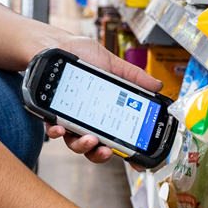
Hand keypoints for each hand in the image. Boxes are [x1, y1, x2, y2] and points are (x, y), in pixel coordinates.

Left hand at [43, 37, 164, 165]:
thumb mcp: (112, 64)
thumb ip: (133, 76)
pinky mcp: (51, 115)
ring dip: (82, 146)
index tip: (137, 162)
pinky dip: (57, 132)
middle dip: (101, 154)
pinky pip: (54, 130)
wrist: (55, 44)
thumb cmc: (81, 54)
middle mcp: (86, 120)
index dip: (126, 151)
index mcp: (104, 112)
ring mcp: (69, 120)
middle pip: (95, 147)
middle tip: (107, 150)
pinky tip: (60, 128)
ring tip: (89, 139)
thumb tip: (157, 85)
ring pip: (75, 143)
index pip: (116, 137)